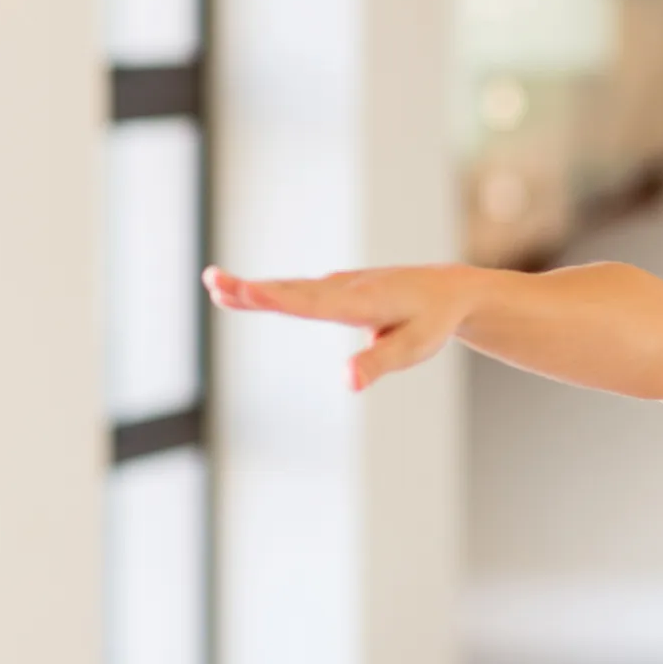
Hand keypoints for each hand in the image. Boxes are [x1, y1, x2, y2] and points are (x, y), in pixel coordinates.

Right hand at [203, 263, 478, 391]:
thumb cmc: (431, 322)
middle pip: (294, 292)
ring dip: (254, 288)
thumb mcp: (414, 348)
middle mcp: (346, 288)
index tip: (248, 291)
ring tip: (216, 285)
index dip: (279, 299)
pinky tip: (248, 292)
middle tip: (213, 281)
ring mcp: (340, 284)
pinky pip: (299, 290)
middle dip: (253, 290)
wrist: (449, 289)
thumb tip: (348, 382)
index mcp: (363, 302)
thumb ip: (378, 363)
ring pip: (293, 288)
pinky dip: (271, 290)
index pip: (314, 304)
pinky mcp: (338, 287)